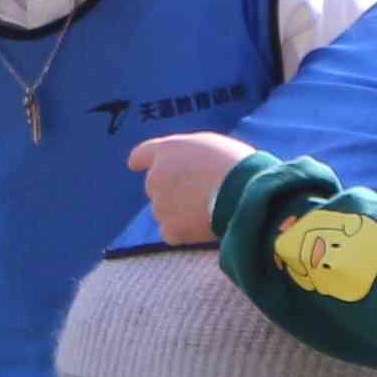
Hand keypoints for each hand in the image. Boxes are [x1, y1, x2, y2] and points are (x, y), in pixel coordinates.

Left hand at [131, 131, 254, 247]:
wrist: (243, 191)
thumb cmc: (234, 164)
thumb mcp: (210, 145)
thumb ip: (188, 155)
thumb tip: (184, 168)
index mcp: (166, 151)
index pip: (142, 154)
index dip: (140, 160)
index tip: (134, 165)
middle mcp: (155, 177)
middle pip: (156, 186)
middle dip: (173, 190)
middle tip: (201, 192)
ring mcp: (160, 205)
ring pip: (164, 210)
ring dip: (180, 211)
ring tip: (209, 206)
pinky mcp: (169, 229)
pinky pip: (172, 232)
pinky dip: (185, 231)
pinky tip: (203, 225)